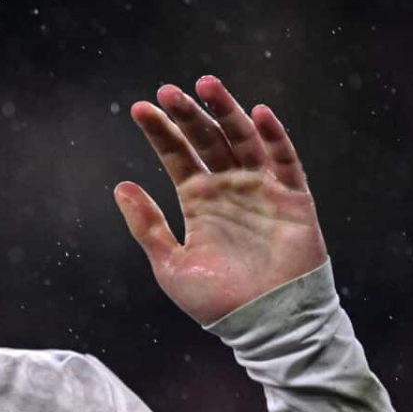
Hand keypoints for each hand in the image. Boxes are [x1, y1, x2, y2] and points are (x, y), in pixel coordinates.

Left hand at [113, 76, 327, 326]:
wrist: (266, 326)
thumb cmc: (218, 302)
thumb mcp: (171, 265)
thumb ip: (147, 226)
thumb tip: (120, 187)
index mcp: (199, 200)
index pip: (177, 154)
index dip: (161, 131)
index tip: (140, 109)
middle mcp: (228, 187)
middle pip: (207, 139)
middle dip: (189, 113)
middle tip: (168, 91)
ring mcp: (261, 189)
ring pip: (243, 139)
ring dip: (226, 111)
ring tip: (206, 85)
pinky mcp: (292, 198)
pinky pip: (285, 160)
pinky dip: (274, 135)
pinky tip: (258, 113)